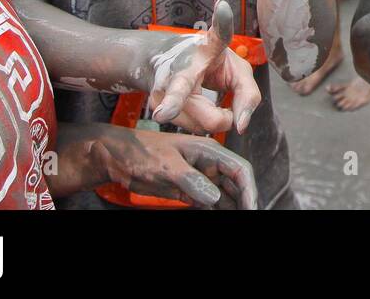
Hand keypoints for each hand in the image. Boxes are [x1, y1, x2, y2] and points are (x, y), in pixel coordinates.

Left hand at [89, 125, 257, 209]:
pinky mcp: (188, 190)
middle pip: (235, 184)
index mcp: (209, 151)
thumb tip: (215, 198)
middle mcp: (209, 164)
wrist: (117, 157)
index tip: (252, 209)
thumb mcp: (166, 165)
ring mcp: (199, 177)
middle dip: (244, 201)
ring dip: (232, 207)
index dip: (249, 190)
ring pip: (224, 195)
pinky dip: (216, 211)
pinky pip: (209, 203)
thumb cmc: (141, 153)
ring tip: (240, 217)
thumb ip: (191, 180)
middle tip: (249, 217)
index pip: (239, 169)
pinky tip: (220, 217)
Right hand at [145, 0, 260, 134]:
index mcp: (207, 46)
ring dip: (212, 120)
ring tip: (211, 100)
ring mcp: (163, 85)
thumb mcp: (236, 71)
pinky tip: (199, 106)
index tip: (222, 6)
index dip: (222, 23)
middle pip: (184, 93)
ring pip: (196, 121)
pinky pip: (190, 127)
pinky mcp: (156, 103)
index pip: (217, 36)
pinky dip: (201, 123)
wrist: (167, 62)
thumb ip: (247, 95)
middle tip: (178, 115)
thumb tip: (241, 126)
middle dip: (196, 111)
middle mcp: (180, 63)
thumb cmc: (210, 63)